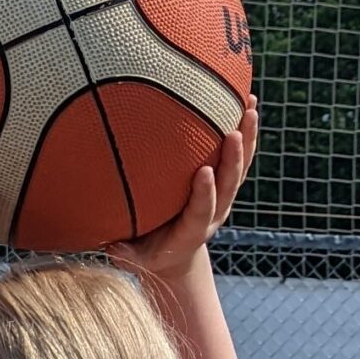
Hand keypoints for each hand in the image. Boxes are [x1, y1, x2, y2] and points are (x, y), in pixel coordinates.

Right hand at [111, 97, 257, 283]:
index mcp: (193, 230)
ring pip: (240, 165)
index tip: (204, 171)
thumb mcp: (134, 258)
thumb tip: (111, 245)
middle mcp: (214, 211)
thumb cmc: (148, 252)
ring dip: (247, 136)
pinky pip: (239, 155)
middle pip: (230, 184)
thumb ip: (124, 253)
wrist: (175, 254)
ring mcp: (223, 195)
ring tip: (248, 104)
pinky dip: (246, 130)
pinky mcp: (225, 183)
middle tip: (233, 132)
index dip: (205, 193)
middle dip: (233, 159)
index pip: (202, 210)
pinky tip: (246, 100)